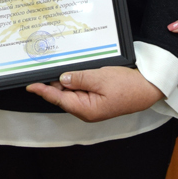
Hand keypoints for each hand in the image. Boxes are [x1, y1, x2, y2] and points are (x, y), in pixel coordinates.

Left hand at [25, 65, 164, 122]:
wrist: (148, 89)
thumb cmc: (128, 86)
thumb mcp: (100, 78)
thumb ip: (79, 78)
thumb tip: (62, 78)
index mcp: (86, 109)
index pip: (58, 98)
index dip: (43, 91)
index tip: (30, 85)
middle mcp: (86, 111)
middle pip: (63, 95)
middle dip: (53, 83)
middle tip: (43, 68)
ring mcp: (91, 106)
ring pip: (71, 92)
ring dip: (65, 80)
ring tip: (60, 67)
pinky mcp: (96, 100)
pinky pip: (80, 90)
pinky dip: (75, 81)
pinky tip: (74, 72)